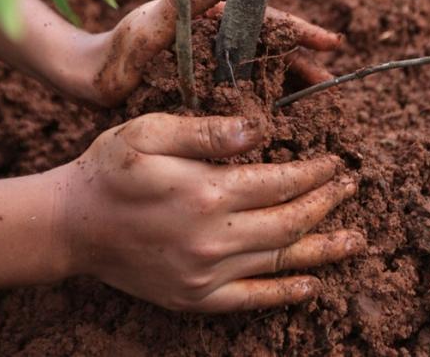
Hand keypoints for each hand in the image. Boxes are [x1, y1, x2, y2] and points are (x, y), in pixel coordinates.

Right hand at [62, 114, 363, 311]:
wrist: (72, 226)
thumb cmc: (111, 170)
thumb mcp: (150, 133)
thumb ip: (207, 132)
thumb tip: (260, 130)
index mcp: (205, 192)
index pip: (280, 181)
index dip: (314, 172)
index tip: (335, 163)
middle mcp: (212, 237)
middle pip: (289, 221)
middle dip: (327, 203)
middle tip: (352, 190)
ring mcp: (205, 274)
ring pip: (280, 260)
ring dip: (323, 248)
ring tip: (356, 240)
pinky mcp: (195, 296)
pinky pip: (252, 299)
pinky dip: (286, 293)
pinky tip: (313, 285)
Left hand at [87, 0, 341, 106]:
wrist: (94, 79)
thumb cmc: (120, 46)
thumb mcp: (154, 19)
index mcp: (215, 19)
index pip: (266, 21)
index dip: (300, 31)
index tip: (330, 43)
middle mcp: (220, 43)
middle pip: (271, 50)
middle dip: (302, 63)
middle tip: (329, 81)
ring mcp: (215, 69)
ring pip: (261, 74)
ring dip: (288, 86)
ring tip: (315, 103)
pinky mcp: (207, 92)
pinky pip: (243, 97)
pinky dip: (263, 105)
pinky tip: (280, 120)